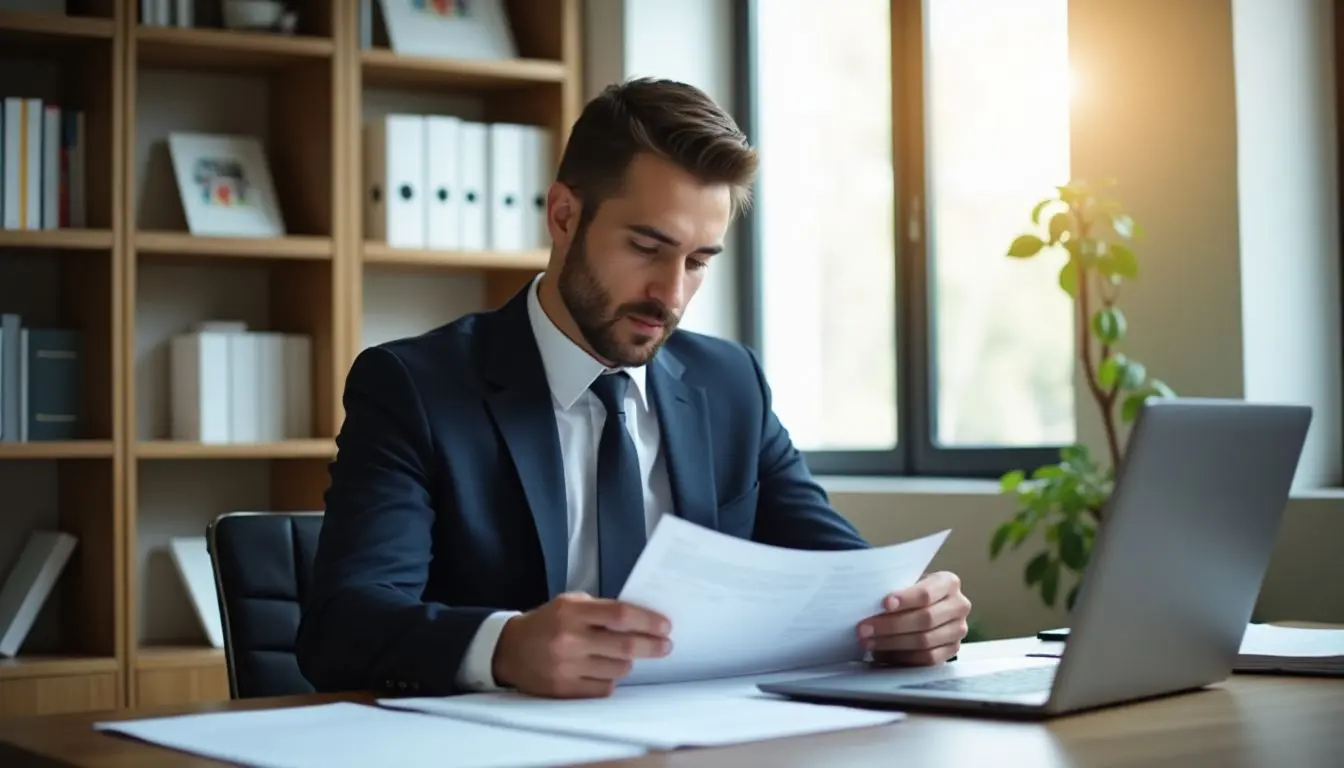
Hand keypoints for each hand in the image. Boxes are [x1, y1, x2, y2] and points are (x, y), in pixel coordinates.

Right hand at [492, 592, 672, 697]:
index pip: (620, 614)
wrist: (509, 650)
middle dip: (651, 646)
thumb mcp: (569, 604)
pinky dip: (610, 679)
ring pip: (618, 669)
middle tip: (665, 646)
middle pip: (625, 645)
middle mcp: (569, 639)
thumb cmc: (546, 623)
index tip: (665, 626)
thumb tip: (641, 619)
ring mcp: (567, 667)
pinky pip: (604, 688)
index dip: (647, 620)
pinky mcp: (564, 690)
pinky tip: (602, 670)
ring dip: (628, 662)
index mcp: (571, 612)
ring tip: (623, 656)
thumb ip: (601, 610)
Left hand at [857, 571, 970, 666]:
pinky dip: (902, 657)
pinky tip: (882, 654)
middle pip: (925, 619)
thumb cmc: (912, 591)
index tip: (884, 604)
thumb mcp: (907, 582)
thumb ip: (895, 589)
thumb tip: (867, 603)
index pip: (927, 593)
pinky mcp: (952, 650)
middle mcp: (959, 606)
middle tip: (864, 628)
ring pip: (925, 641)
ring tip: (868, 642)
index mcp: (948, 583)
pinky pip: (927, 659)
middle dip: (890, 625)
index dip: (905, 599)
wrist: (928, 605)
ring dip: (892, 643)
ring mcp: (958, 630)